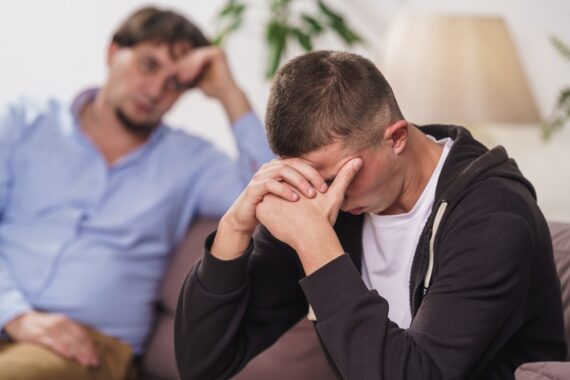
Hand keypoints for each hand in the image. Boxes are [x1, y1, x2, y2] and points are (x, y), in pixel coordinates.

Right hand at [5, 311, 98, 367]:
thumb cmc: (42, 326)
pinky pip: (52, 342)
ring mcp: (50, 328)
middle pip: (77, 339)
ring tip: (84, 362)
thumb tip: (83, 346)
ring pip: (67, 341)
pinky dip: (61, 348)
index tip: (95, 357)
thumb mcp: (58, 326)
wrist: (20, 320)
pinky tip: (68, 355)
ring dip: (77, 352)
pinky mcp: (39, 335)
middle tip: (93, 363)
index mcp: (67, 322)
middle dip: (86, 351)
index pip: (82, 335)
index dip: (90, 346)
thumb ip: (69, 333)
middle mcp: (61, 323)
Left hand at [177, 46, 248, 121]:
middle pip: (191, 55)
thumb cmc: (212, 90)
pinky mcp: (218, 52)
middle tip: (173, 76)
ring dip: (186, 67)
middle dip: (182, 66)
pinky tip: (189, 76)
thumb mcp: (196, 79)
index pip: (190, 56)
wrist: (226, 95)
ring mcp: (216, 49)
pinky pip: (200, 57)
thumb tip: (169, 72)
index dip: (180, 64)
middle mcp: (213, 49)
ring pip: (195, 56)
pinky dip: (193, 66)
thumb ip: (187, 72)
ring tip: (181, 78)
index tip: (172, 74)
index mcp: (208, 53)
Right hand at [212, 158, 327, 259]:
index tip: (327, 188)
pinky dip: (283, 190)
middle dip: (309, 176)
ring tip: (310, 195)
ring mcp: (261, 176)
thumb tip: (328, 186)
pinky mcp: (254, 187)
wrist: (247, 217)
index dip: (315, 173)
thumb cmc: (273, 207)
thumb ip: (306, 189)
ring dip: (299, 182)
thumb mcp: (291, 197)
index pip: (301, 163)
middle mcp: (271, 168)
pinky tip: (294, 199)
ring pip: (282, 170)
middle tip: (321, 190)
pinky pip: (270, 183)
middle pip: (294, 163)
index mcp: (281, 167)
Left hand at [255, 158, 361, 273]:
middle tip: (294, 215)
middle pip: (277, 191)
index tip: (303, 208)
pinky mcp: (261, 209)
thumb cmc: (323, 218)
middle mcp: (281, 184)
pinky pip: (260, 211)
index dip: (295, 195)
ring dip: (273, 208)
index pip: (288, 183)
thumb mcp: (335, 195)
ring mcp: (269, 196)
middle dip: (282, 201)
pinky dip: (266, 217)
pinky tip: (278, 223)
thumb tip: (358, 160)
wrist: (312, 237)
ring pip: (268, 200)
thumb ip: (344, 177)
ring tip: (286, 219)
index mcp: (295, 179)